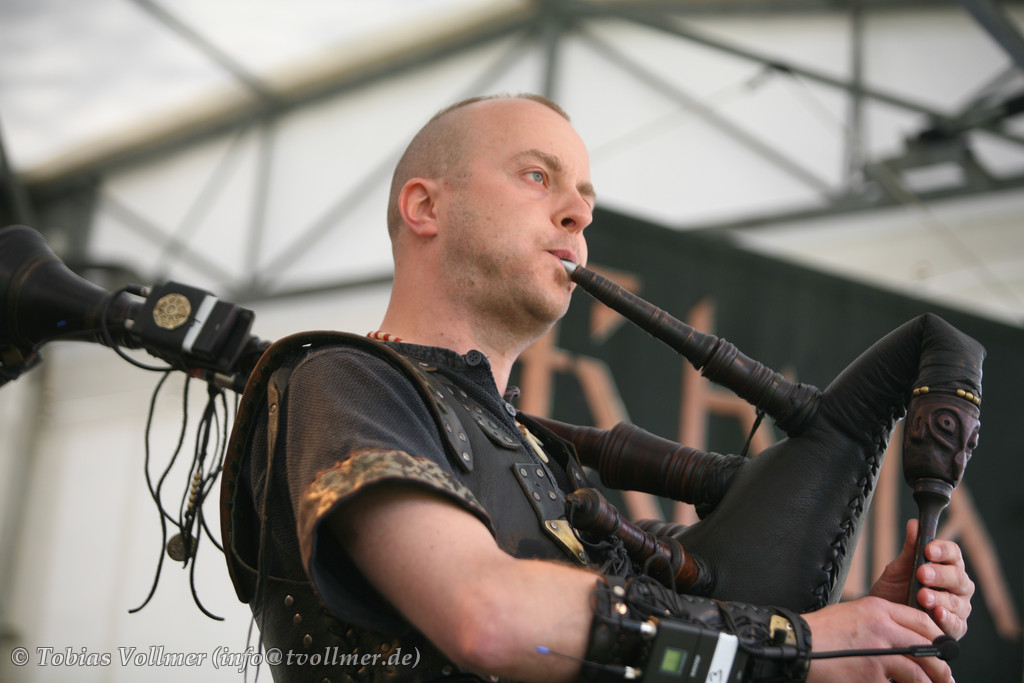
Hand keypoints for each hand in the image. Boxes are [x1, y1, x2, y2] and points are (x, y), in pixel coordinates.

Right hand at [805, 596, 951, 682]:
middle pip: (927, 647)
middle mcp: (882, 628)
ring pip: (919, 672)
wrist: (797, 645)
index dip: (938, 637)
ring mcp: (879, 653)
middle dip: (941, 666)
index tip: (943, 649)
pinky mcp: (871, 675)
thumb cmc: (822, 632)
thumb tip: (903, 638)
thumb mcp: (852, 614)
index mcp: (877, 608)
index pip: (921, 621)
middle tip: (945, 676)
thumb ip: (880, 622)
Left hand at [870, 519, 973, 638]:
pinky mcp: (955, 628)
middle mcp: (957, 586)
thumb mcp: (898, 569)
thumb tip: (914, 524)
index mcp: (947, 566)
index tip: (928, 549)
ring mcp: (959, 608)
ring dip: (940, 598)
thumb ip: (910, 549)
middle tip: (922, 573)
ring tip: (923, 596)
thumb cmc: (895, 590)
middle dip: (940, 575)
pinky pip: (956, 624)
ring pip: (957, 601)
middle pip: (958, 577)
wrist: (884, 617)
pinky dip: (947, 619)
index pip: (953, 553)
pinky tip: (937, 613)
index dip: (943, 550)